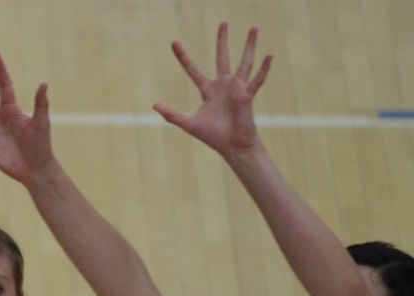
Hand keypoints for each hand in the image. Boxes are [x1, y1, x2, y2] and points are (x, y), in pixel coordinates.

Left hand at [153, 22, 272, 158]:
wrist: (231, 146)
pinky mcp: (247, 95)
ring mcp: (237, 88)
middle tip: (223, 22)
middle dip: (222, 40)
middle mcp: (223, 85)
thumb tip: (154, 105)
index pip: (193, 70)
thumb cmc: (212, 136)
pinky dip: (264, 69)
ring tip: (254, 27)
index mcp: (208, 90)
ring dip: (249, 45)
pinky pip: (257, 80)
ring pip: (244, 62)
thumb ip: (171, 114)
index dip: (183, 57)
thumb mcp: (188, 123)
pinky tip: (269, 55)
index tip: (174, 43)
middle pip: (222, 57)